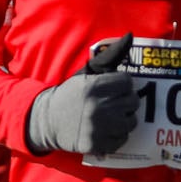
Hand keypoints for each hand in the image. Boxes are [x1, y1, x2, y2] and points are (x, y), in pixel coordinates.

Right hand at [25, 35, 137, 155]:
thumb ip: (110, 55)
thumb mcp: (87, 73)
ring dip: (124, 118)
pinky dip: (118, 135)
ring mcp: (98, 128)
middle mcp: (98, 107)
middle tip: (113, 102)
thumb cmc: (70, 94)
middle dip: (125, 100)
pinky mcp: (97, 144)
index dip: (122, 83)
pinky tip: (106, 129)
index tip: (114, 87)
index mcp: (95, 86)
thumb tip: (130, 36)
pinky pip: (123, 139)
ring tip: (111, 116)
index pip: (127, 81)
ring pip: (131, 121)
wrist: (47, 120)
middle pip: (133, 101)